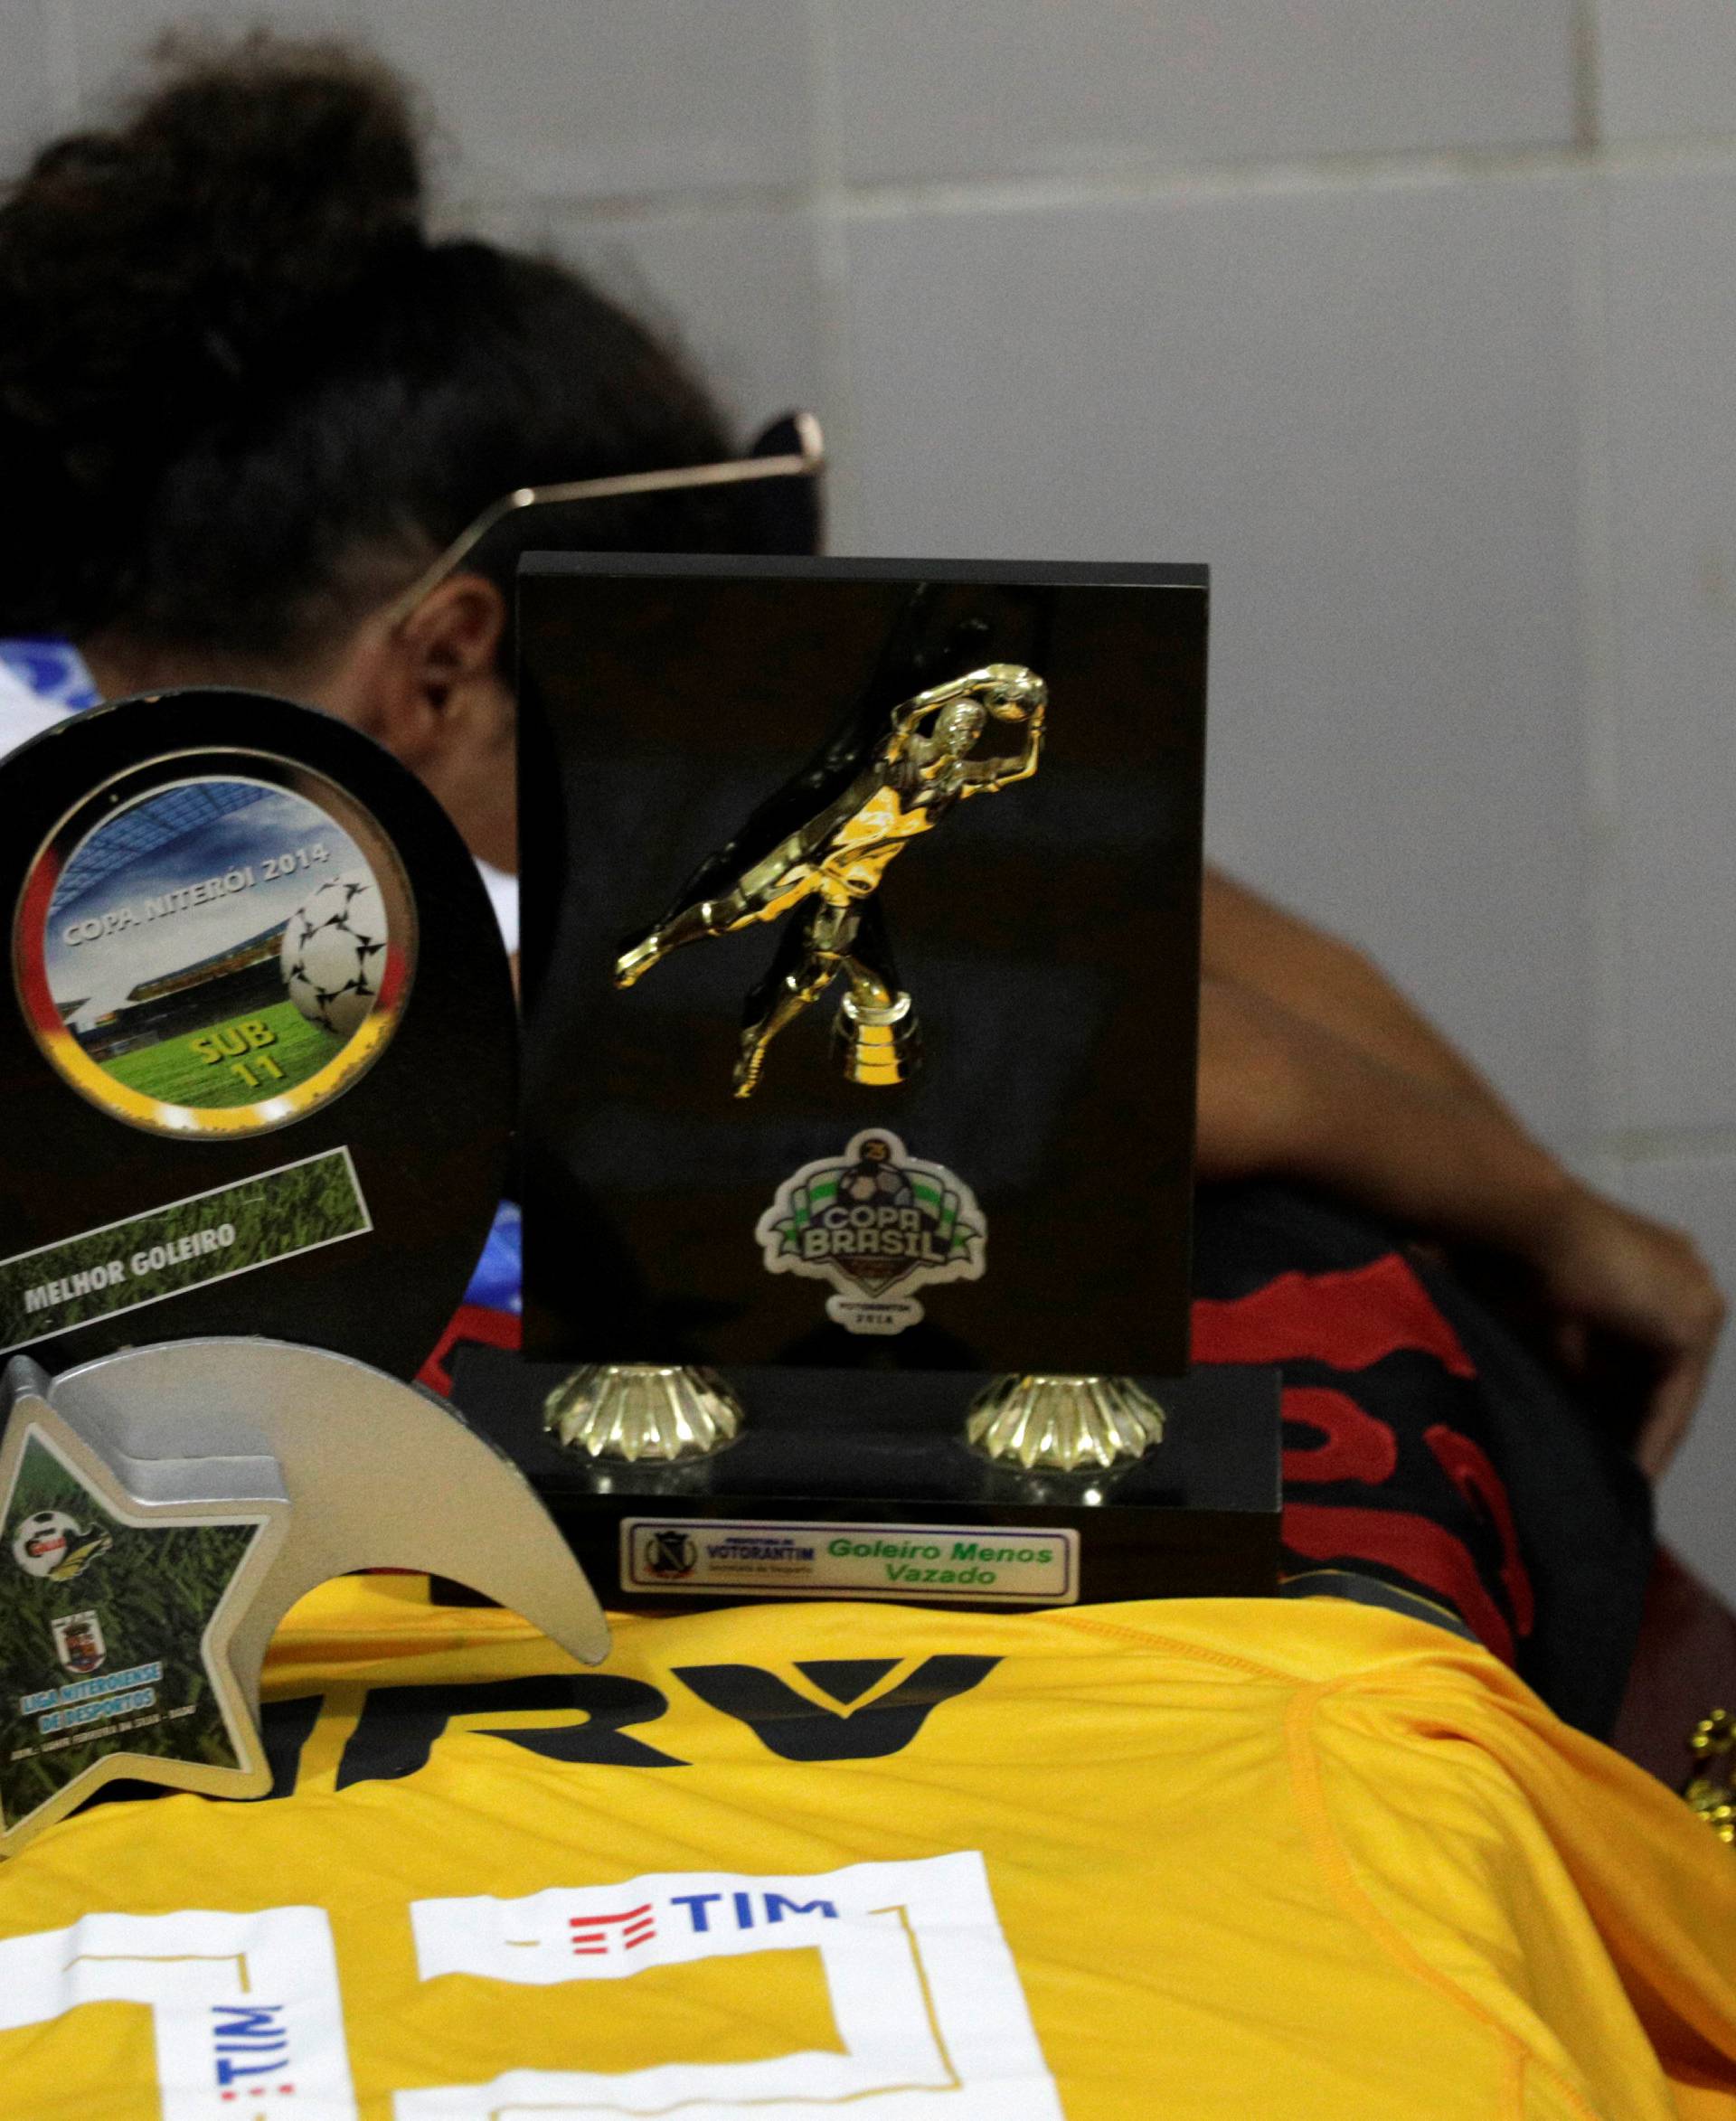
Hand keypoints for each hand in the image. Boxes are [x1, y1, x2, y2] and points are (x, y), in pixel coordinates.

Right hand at [1525, 1184, 1725, 1477]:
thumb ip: (1575, 1362)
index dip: (1622, 1400)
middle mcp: (1687, 1277)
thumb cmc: (1521, 1258)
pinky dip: (1654, 1437)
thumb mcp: (1552, 1322)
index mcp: (1655, 1264)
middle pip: (1665, 1372)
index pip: (1648, 1349)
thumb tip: (1578, 1412)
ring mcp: (1697, 1299)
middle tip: (1610, 1472)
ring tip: (1619, 1481)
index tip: (1601, 1443)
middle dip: (1634, 1422)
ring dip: (1644, 1435)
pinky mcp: (1693, 1326)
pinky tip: (1633, 1471)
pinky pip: (1678, 1400)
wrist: (1529, 1219)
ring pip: (1674, 1390)